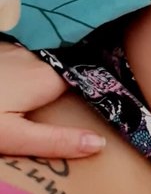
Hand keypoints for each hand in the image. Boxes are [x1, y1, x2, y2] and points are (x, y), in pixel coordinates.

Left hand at [0, 43, 105, 157]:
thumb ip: (56, 139)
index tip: (94, 101)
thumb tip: (99, 144)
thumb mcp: (13, 136)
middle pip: (64, 71)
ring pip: (46, 64)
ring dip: (48, 76)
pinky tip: (18, 84)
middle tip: (61, 104)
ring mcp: (20, 51)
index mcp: (48, 78)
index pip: (82, 79)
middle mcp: (38, 59)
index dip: (90, 89)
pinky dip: (31, 70)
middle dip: (68, 84)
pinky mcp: (4, 50)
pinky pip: (29, 58)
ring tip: (39, 96)